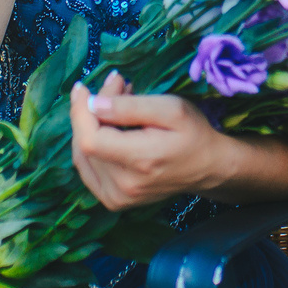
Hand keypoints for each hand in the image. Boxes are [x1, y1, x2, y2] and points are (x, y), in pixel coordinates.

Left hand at [68, 73, 230, 210]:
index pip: (90, 139)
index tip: (83, 87)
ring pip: (82, 155)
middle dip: (89, 111)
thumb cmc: (193, 133)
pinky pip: (87, 168)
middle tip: (114, 87)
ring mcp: (118, 197)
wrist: (208, 167)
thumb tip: (93, 104)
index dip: (80, 112)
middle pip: (86, 144)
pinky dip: (88, 145)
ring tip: (112, 104)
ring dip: (89, 126)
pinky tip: (104, 128)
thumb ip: (131, 107)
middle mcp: (124, 186)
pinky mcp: (114, 200)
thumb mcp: (171, 109)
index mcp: (140, 161)